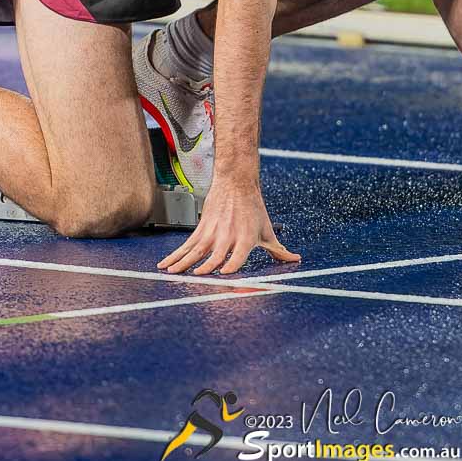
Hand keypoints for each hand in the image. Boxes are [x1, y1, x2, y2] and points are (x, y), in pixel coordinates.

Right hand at [158, 176, 300, 274]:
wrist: (236, 182)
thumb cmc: (253, 207)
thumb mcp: (268, 230)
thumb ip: (278, 250)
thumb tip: (295, 259)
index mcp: (245, 239)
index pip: (237, 258)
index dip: (230, 267)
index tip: (223, 275)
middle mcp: (228, 236)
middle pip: (213, 256)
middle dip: (204, 269)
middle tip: (196, 278)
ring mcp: (212, 233)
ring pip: (195, 251)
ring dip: (182, 264)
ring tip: (171, 273)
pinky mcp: (201, 229)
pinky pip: (186, 246)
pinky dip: (175, 256)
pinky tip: (165, 264)